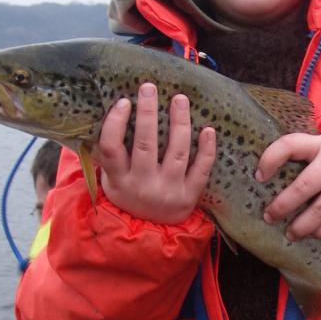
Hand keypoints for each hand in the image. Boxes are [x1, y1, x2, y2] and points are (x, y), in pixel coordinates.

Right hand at [98, 84, 216, 223]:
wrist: (150, 232)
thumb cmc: (130, 194)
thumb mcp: (113, 180)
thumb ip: (112, 155)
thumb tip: (112, 112)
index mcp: (118, 180)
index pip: (112, 148)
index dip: (116, 123)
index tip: (124, 101)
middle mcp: (142, 186)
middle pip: (146, 145)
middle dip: (148, 113)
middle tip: (150, 87)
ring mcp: (168, 191)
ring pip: (176, 153)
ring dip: (180, 123)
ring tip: (180, 99)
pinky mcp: (189, 196)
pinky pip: (201, 170)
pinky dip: (206, 150)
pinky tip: (208, 129)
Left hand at [256, 133, 320, 239]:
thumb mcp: (314, 148)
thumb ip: (294, 156)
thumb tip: (261, 177)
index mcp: (319, 144)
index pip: (290, 145)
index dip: (270, 159)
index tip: (258, 177)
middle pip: (305, 185)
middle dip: (283, 205)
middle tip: (269, 217)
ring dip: (302, 225)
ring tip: (289, 234)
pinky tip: (313, 234)